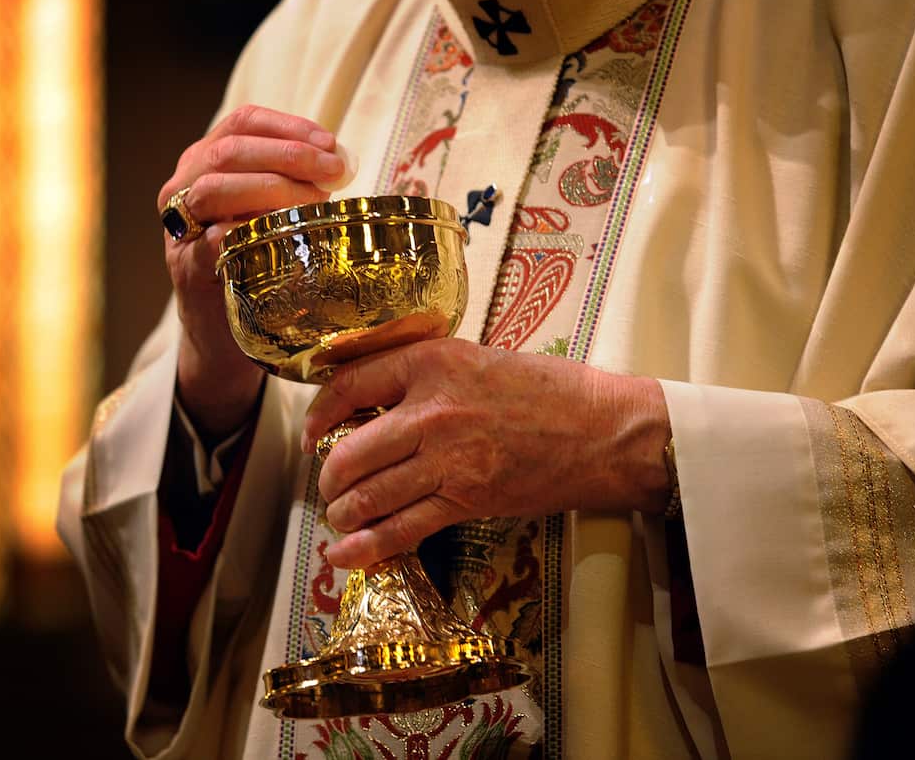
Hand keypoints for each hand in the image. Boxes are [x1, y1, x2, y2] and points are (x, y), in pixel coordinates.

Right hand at [158, 105, 344, 442]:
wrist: (220, 331)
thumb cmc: (254, 263)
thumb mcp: (271, 212)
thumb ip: (296, 183)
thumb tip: (344, 163)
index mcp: (205, 161)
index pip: (243, 122)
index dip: (288, 126)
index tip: (330, 143)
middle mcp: (183, 186)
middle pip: (230, 151)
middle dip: (289, 156)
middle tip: (335, 174)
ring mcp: (179, 228)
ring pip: (215, 189)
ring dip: (272, 189)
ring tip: (316, 204)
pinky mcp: (186, 269)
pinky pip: (209, 241)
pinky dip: (244, 232)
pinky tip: (279, 235)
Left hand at [301, 339, 671, 567]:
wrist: (603, 431)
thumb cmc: (548, 391)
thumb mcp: (477, 359)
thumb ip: (425, 376)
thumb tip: (375, 404)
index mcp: (431, 362)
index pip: (349, 386)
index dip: (319, 415)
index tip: (310, 434)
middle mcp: (430, 410)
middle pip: (350, 451)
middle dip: (329, 477)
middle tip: (329, 485)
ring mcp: (447, 458)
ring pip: (369, 494)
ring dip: (343, 512)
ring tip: (339, 517)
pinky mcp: (466, 499)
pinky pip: (401, 529)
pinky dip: (365, 547)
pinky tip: (343, 556)